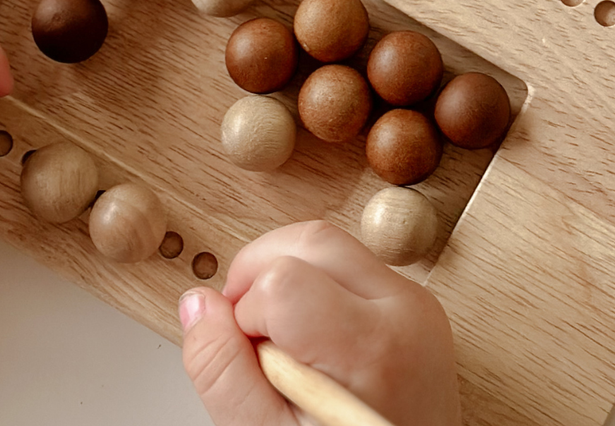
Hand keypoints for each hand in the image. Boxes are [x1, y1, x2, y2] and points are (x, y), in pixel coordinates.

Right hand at [180, 220, 462, 425]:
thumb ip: (223, 373)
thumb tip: (198, 304)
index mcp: (370, 347)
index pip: (283, 278)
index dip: (245, 310)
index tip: (248, 353)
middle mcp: (403, 311)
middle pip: (311, 240)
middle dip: (261, 272)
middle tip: (249, 331)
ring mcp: (416, 303)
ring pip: (332, 245)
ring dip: (290, 276)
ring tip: (284, 343)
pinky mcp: (417, 303)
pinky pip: (355, 265)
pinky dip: (319, 287)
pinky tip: (312, 340)